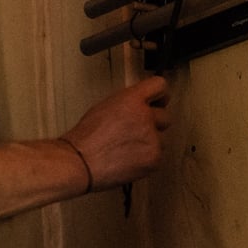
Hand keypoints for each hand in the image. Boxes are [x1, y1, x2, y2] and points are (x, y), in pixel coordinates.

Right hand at [62, 76, 170, 191]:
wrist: (82, 162)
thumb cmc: (87, 137)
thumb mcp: (106, 107)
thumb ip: (128, 103)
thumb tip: (141, 106)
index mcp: (132, 99)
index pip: (159, 85)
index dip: (159, 94)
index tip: (160, 100)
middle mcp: (145, 116)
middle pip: (165, 115)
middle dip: (155, 122)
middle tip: (139, 130)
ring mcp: (152, 139)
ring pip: (162, 139)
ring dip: (150, 142)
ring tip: (128, 148)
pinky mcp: (154, 159)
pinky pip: (158, 156)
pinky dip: (147, 158)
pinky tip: (129, 159)